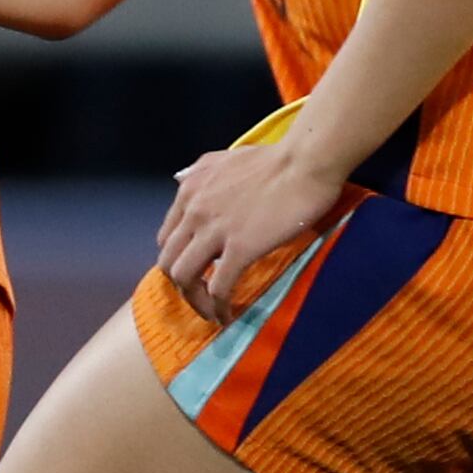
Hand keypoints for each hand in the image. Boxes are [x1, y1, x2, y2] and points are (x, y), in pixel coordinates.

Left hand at [155, 136, 348, 320]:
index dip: (177, 260)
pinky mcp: (239, 248)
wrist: (305, 161)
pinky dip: (218, 306)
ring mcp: (214, 231)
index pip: (167, 238)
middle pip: (168, 261)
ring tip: (211, 311)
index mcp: (188, 192)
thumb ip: (200, 172)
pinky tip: (228, 314)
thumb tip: (182, 179)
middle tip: (200, 296)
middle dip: (181, 285)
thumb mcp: (222, 158)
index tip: (194, 271)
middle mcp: (193, 212)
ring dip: (194, 300)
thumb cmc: (276, 158)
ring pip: (184, 277)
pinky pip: (218, 286)